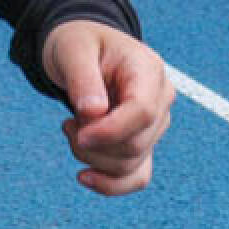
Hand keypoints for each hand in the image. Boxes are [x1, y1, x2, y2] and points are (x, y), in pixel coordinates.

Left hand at [41, 20, 173, 195]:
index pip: (142, 112)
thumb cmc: (80, 44)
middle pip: (135, 143)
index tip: (79, 134)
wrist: (83, 50)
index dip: (110, 131)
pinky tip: (84, 176)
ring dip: (94, 158)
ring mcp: (156, 123)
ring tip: (72, 129)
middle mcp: (160, 98)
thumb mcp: (73, 50)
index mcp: (148, 68)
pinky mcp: (145, 142)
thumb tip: (93, 113)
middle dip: (94, 144)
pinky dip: (110, 183)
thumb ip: (82, 78)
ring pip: (132, 163)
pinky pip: (137, 177)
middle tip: (68, 123)